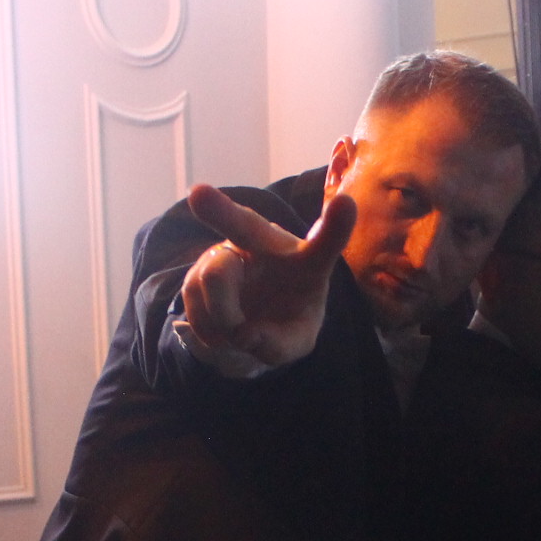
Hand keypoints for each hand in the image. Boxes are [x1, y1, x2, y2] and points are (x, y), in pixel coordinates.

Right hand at [179, 185, 357, 367]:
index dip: (335, 226)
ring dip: (223, 320)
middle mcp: (266, 244)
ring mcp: (229, 252)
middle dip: (223, 210)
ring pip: (214, 279)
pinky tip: (221, 326)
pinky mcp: (198, 269)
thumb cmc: (285, 322)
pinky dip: (207, 328)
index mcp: (305, 261)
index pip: (325, 243)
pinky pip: (194, 299)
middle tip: (199, 195)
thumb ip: (278, 345)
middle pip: (246, 226)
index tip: (346, 203)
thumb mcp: (294, 342)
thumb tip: (241, 335)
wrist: (253, 321)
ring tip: (239, 328)